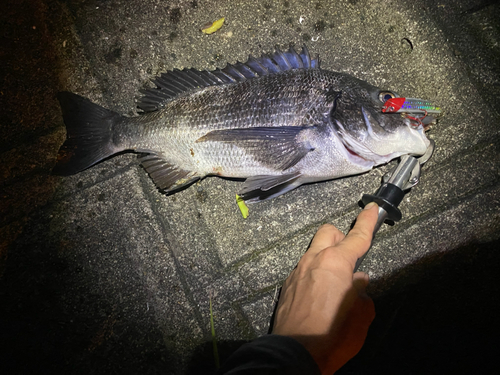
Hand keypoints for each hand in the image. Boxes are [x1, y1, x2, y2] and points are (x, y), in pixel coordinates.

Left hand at [272, 203, 377, 373]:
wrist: (294, 353)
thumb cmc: (333, 335)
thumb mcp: (361, 316)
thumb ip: (362, 292)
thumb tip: (358, 281)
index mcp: (336, 263)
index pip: (357, 236)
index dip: (367, 221)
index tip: (371, 208)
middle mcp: (314, 260)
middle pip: (328, 232)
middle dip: (341, 238)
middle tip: (350, 258)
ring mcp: (297, 271)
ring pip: (314, 250)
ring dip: (327, 257)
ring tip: (334, 283)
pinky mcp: (287, 284)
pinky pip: (304, 268)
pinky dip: (315, 273)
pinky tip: (318, 295)